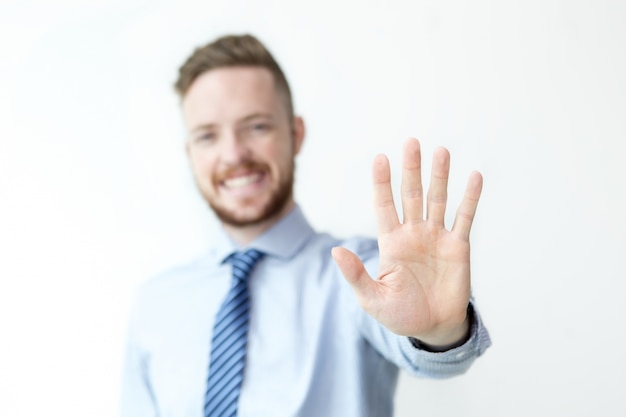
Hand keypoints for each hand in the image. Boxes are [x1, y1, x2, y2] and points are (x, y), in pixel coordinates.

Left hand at [332, 138, 482, 346]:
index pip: (384, 205)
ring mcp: (436, 237)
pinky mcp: (457, 247)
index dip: (382, 183)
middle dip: (411, 169)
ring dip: (439, 176)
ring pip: (437, 199)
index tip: (380, 158)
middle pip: (411, 194)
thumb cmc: (399, 314)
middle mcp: (413, 233)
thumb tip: (335, 252)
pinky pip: (465, 218)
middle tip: (411, 143)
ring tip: (441, 151)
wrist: (432, 329)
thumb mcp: (372, 298)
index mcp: (390, 241)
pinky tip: (474, 177)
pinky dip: (470, 198)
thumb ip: (355, 275)